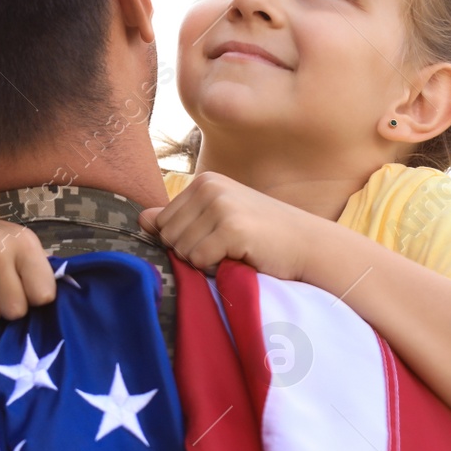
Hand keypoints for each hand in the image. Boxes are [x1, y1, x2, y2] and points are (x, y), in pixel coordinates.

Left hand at [139, 171, 312, 278]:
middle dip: (191, 252)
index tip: (216, 240)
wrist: (308, 245)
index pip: (162, 222)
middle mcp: (209, 186)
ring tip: (234, 253)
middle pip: (167, 236)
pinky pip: (199, 261)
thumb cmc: (262, 236)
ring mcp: (221, 205)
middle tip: (225, 249)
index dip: (184, 241)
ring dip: (205, 262)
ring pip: (181, 250)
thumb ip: (181, 218)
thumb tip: (141, 219)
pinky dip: (216, 269)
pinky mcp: (232, 228)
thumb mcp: (219, 219)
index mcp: (204, 181)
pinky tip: (240, 258)